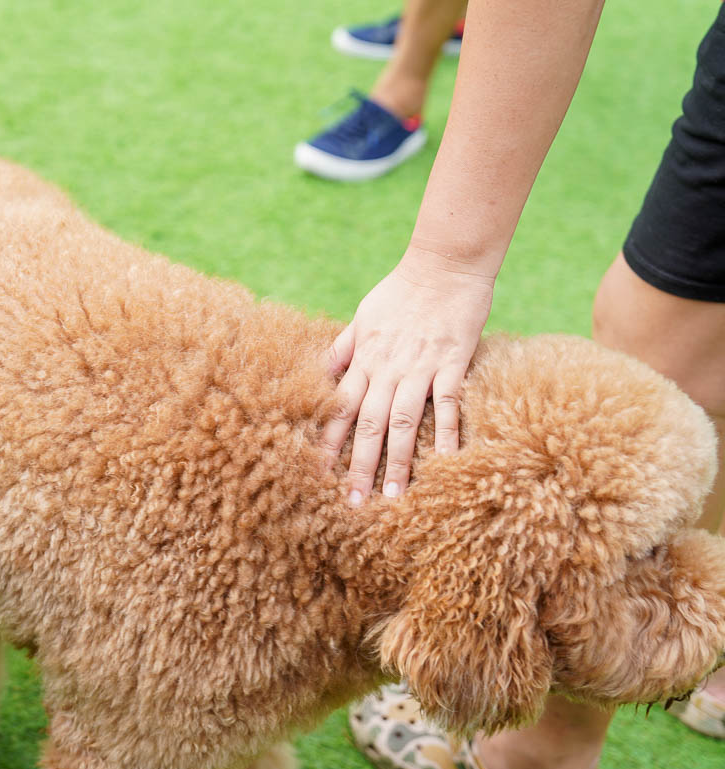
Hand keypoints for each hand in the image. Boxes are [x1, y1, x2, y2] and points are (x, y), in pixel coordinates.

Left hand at [323, 249, 494, 503]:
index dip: (327, 443)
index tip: (315, 474)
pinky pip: (448, 404)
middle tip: (352, 503)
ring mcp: (420, 368)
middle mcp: (387, 369)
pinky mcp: (452, 364)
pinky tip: (445, 464)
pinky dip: (447, 434)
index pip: (339, 409)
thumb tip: (317, 373)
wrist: (444, 264)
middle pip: (368, 425)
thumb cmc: (400, 291)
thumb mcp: (361, 317)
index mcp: (363, 360)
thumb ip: (342, 350)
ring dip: (398, 461)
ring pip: (403, 422)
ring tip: (393, 497)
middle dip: (359, 466)